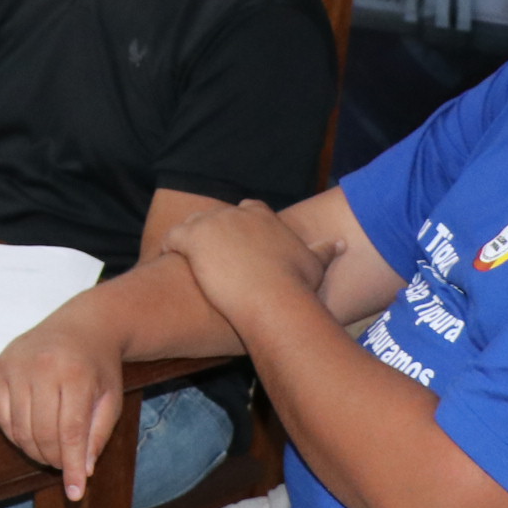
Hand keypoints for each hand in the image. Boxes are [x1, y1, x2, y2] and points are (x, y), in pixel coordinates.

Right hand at [0, 311, 125, 501]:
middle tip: (66, 464)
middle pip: (42, 433)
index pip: (70, 432)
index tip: (75, 493)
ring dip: (35, 450)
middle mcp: (42, 367)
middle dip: (54, 459)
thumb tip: (83, 472)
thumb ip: (97, 436)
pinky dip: (16, 435)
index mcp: (75, 374)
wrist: (83, 324)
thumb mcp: (111, 400)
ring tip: (51, 451)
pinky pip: (2, 416)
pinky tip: (32, 436)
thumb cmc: (99, 367)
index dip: (72, 467)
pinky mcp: (0, 367)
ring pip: (19, 428)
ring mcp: (17, 365)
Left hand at [161, 202, 331, 321]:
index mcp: (263, 215)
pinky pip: (172, 237)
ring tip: (184, 258)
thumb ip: (324, 251)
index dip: (241, 227)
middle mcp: (236, 212)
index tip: (238, 244)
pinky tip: (167, 258)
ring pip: (193, 224)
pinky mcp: (191, 238)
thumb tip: (340, 243)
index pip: (248, 210)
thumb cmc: (294, 285)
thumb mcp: (314, 265)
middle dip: (213, 231)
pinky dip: (168, 246)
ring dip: (189, 239)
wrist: (271, 297)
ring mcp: (212, 223)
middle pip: (217, 216)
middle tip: (209, 255)